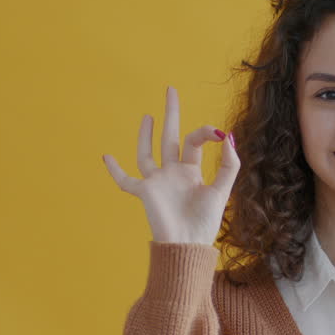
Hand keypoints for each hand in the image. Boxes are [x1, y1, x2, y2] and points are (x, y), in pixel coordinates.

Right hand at [103, 86, 239, 245]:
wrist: (188, 244)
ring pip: (147, 153)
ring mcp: (157, 181)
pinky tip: (106, 157)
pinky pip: (126, 180)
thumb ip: (228, 165)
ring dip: (146, 135)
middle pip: (170, 137)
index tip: (217, 133)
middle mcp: (173, 173)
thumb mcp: (222, 191)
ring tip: (148, 115)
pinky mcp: (144, 192)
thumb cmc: (206, 223)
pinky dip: (115, 170)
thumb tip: (227, 136)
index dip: (204, 133)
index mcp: (192, 171)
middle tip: (171, 90)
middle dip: (171, 115)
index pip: (194, 142)